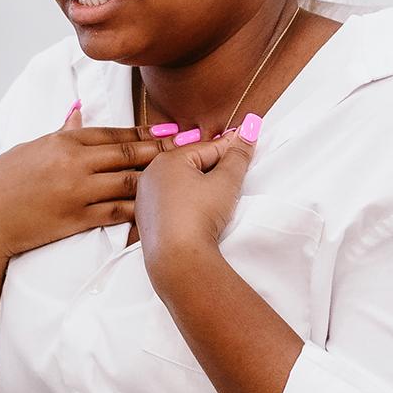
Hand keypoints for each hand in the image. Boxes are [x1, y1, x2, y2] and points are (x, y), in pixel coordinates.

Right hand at [0, 103, 175, 261]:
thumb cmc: (0, 182)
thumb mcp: (29, 149)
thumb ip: (60, 131)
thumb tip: (78, 110)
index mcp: (62, 140)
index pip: (112, 132)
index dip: (143, 134)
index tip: (167, 133)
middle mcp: (74, 162)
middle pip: (128, 153)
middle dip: (160, 151)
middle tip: (188, 149)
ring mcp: (77, 191)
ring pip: (129, 181)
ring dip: (157, 180)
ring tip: (181, 179)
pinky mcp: (77, 218)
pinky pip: (118, 213)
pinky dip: (140, 210)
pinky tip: (158, 210)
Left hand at [134, 118, 260, 271]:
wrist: (177, 258)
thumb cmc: (198, 217)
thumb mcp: (226, 182)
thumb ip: (238, 156)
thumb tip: (247, 133)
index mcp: (167, 160)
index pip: (207, 147)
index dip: (230, 146)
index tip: (246, 140)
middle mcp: (151, 175)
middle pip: (191, 164)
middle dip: (214, 166)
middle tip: (236, 168)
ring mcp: (146, 198)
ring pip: (180, 184)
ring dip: (199, 185)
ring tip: (220, 193)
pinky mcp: (147, 220)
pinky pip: (171, 202)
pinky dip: (186, 202)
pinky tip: (199, 211)